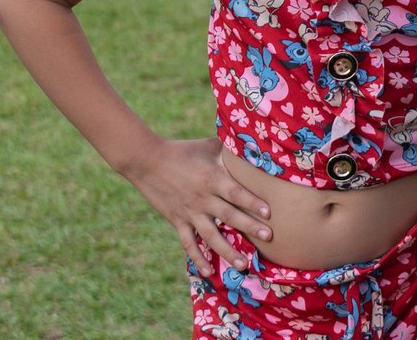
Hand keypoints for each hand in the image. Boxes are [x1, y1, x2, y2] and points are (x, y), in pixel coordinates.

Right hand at [122, 137, 271, 277]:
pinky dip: (197, 259)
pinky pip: (189, 244)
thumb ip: (228, 148)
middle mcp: (203, 198)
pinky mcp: (177, 221)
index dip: (252, 202)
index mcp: (212, 178)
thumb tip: (249, 144)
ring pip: (211, 236)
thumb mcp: (207, 146)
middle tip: (268, 237)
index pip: (236, 193)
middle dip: (249, 227)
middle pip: (229, 215)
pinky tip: (208, 273)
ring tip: (243, 265)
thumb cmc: (181, 150)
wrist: (147, 161)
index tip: (269, 213)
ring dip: (227, 251)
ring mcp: (189, 212)